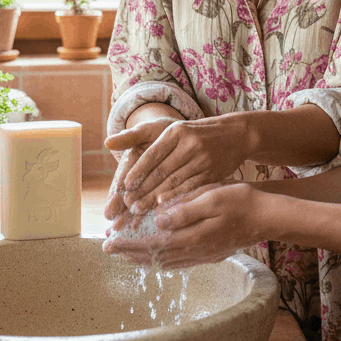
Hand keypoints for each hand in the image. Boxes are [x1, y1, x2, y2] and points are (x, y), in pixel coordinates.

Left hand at [103, 182, 265, 269]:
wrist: (268, 217)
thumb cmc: (242, 201)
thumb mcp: (212, 197)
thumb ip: (185, 210)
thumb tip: (159, 220)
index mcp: (192, 236)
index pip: (151, 244)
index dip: (128, 244)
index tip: (108, 242)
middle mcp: (195, 251)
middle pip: (154, 257)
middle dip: (129, 252)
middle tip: (107, 248)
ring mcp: (203, 255)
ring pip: (165, 261)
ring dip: (143, 257)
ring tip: (126, 251)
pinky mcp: (210, 254)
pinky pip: (179, 261)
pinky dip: (161, 259)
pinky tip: (158, 254)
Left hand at [105, 115, 249, 213]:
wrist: (234, 134)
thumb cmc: (192, 133)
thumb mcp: (167, 128)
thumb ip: (135, 137)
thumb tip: (107, 143)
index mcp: (175, 131)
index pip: (152, 154)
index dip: (137, 172)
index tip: (124, 188)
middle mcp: (189, 143)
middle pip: (162, 171)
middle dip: (143, 190)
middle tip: (127, 207)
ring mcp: (202, 158)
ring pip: (175, 182)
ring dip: (156, 199)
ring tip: (139, 211)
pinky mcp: (212, 173)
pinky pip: (191, 189)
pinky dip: (176, 199)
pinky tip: (164, 209)